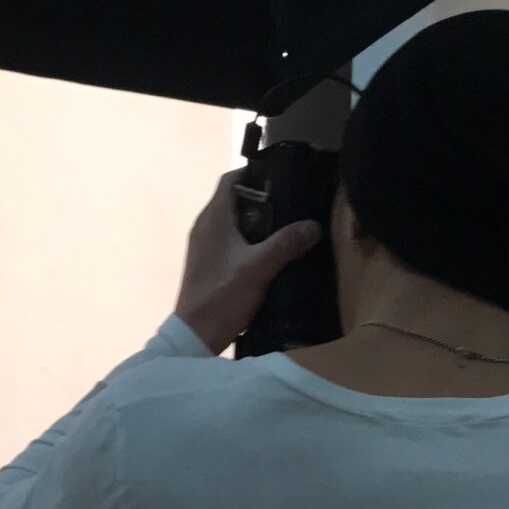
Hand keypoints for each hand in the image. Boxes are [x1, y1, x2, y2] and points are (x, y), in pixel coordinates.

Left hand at [172, 168, 323, 354]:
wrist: (195, 335)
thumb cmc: (223, 296)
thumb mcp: (259, 268)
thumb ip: (286, 243)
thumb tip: (313, 225)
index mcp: (213, 218)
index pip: (230, 179)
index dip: (254, 173)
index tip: (281, 178)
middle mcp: (204, 226)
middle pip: (233, 199)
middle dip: (261, 200)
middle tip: (291, 205)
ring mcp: (203, 246)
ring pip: (232, 221)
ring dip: (256, 222)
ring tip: (285, 228)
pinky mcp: (206, 263)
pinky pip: (229, 240)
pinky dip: (247, 240)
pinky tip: (267, 254)